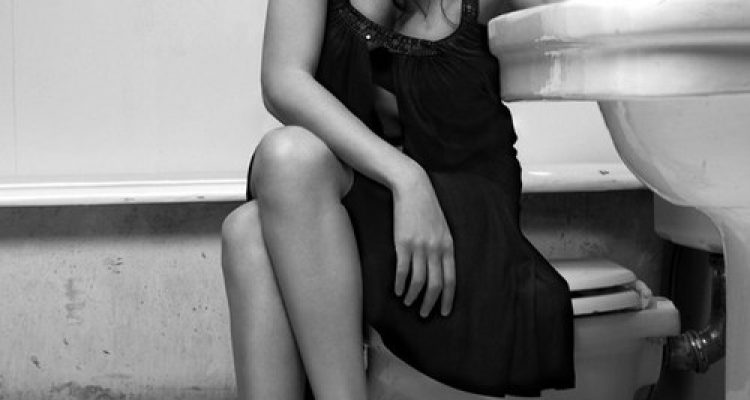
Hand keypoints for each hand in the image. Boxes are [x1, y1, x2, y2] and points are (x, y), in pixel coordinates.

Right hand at [391, 167, 455, 317]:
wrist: (413, 188)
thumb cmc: (427, 208)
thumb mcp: (442, 228)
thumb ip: (443, 248)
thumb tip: (441, 269)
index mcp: (448, 246)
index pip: (451, 279)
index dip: (447, 298)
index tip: (444, 312)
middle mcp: (436, 249)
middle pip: (435, 284)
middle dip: (430, 303)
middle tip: (425, 314)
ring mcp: (419, 247)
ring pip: (419, 281)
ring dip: (413, 296)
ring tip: (408, 303)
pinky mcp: (403, 243)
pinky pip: (403, 271)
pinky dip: (401, 284)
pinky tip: (398, 291)